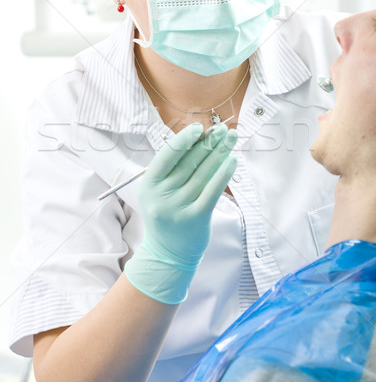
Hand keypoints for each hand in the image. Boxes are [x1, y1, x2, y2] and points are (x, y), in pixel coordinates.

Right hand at [125, 123, 237, 303]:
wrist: (168, 253)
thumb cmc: (167, 214)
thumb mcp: (159, 191)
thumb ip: (173, 168)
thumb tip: (199, 139)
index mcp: (149, 184)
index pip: (168, 155)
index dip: (185, 138)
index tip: (200, 128)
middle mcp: (162, 195)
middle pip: (189, 161)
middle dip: (208, 142)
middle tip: (223, 129)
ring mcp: (179, 207)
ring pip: (204, 173)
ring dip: (220, 152)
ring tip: (231, 138)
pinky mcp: (197, 218)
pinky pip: (213, 191)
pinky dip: (224, 173)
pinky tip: (232, 160)